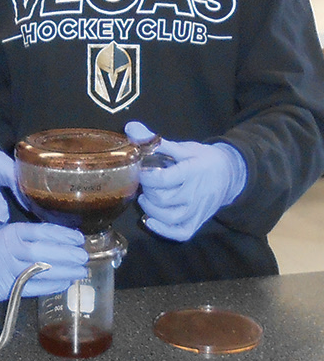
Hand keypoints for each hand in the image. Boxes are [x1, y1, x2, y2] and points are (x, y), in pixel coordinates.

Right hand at [0, 217, 87, 298]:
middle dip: (66, 253)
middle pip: (43, 251)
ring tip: (81, 271)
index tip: (78, 238)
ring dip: (64, 271)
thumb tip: (58, 236)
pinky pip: (34, 287)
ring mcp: (8, 269)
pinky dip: (52, 285)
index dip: (62, 234)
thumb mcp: (3, 230)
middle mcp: (10, 249)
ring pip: (41, 270)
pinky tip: (65, 283)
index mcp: (10, 232)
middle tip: (84, 255)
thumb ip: (26, 234)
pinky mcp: (7, 287)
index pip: (41, 231)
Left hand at [125, 121, 246, 241]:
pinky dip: (164, 230)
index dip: (146, 176)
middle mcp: (196, 193)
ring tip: (145, 199)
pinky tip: (151, 220)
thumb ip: (154, 141)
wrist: (230, 174)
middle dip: (147, 192)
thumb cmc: (203, 159)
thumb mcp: (182, 147)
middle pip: (164, 200)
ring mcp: (198, 210)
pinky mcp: (198, 221)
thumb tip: (130, 128)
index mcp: (192, 172)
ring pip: (170, 218)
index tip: (139, 170)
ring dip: (152, 210)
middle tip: (143, 184)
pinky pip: (181, 233)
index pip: (164, 179)